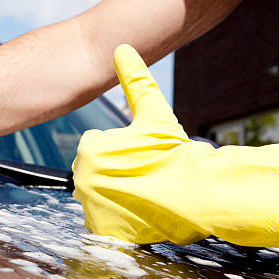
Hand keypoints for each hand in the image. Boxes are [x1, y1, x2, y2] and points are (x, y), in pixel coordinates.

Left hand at [72, 44, 278, 246]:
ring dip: (114, 194)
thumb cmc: (174, 153)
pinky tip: (136, 209)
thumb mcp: (154, 114)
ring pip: (97, 196)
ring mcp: (90, 207)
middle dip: (113, 173)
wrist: (197, 193)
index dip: (117, 151)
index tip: (136, 157)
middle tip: (140, 174)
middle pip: (93, 173)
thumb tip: (122, 49)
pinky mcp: (102, 230)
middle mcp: (82, 180)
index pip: (93, 148)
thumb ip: (135, 81)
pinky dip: (117, 218)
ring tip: (141, 190)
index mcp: (89, 150)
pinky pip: (103, 221)